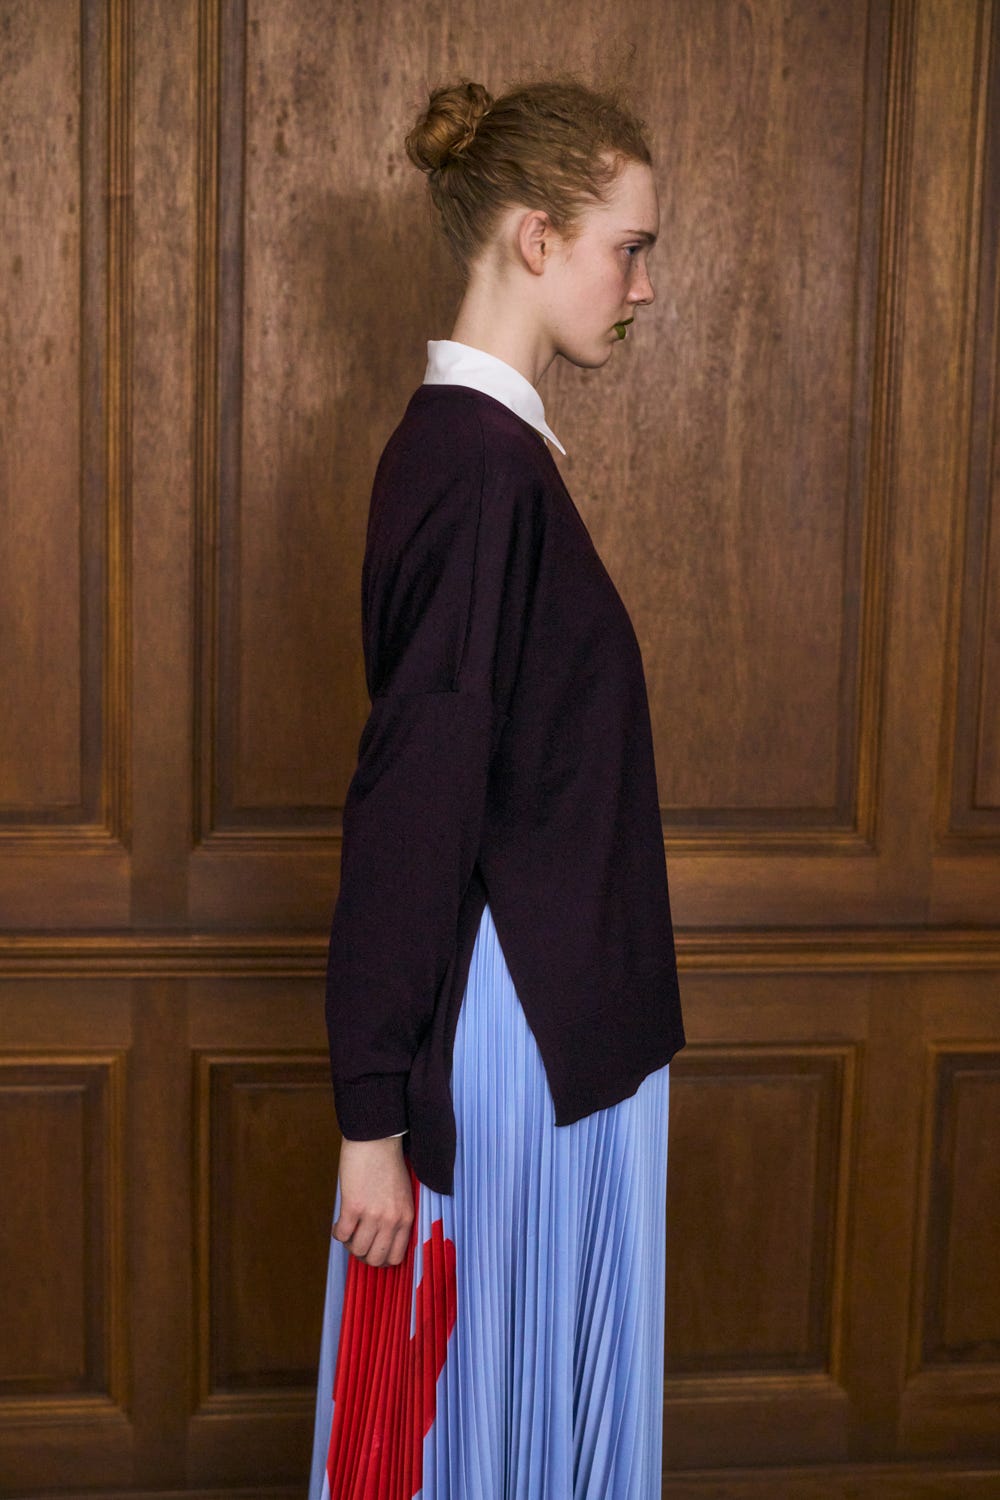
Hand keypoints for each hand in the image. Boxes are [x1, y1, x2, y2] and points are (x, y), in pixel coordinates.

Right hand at [333, 1135, 413, 1266]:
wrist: (377, 1139)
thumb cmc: (388, 1162)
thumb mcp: (402, 1194)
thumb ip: (396, 1217)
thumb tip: (382, 1239)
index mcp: (406, 1217)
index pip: (396, 1257)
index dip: (381, 1259)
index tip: (372, 1251)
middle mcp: (392, 1220)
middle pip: (375, 1259)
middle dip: (363, 1255)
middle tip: (357, 1242)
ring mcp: (372, 1215)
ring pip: (357, 1249)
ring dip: (349, 1244)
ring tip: (348, 1230)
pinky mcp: (353, 1206)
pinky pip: (341, 1235)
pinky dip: (337, 1233)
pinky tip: (338, 1223)